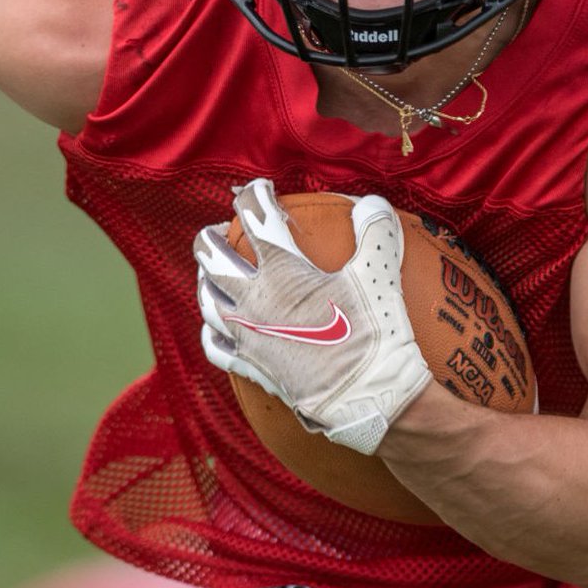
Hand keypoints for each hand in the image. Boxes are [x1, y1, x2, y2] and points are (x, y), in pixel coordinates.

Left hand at [194, 179, 430, 454]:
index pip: (255, 218)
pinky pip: (216, 346)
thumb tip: (373, 203)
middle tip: (223, 228)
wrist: (370, 399)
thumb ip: (375, 231)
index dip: (254, 195)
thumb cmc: (374, 333)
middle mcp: (253, 300)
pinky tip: (216, 326)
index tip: (262, 188)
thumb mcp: (380, 274)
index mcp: (281, 271)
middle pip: (213, 258)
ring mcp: (248, 336)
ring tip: (213, 270)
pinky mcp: (252, 368)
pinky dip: (212, 331)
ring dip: (207, 279)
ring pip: (207, 300)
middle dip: (212, 237)